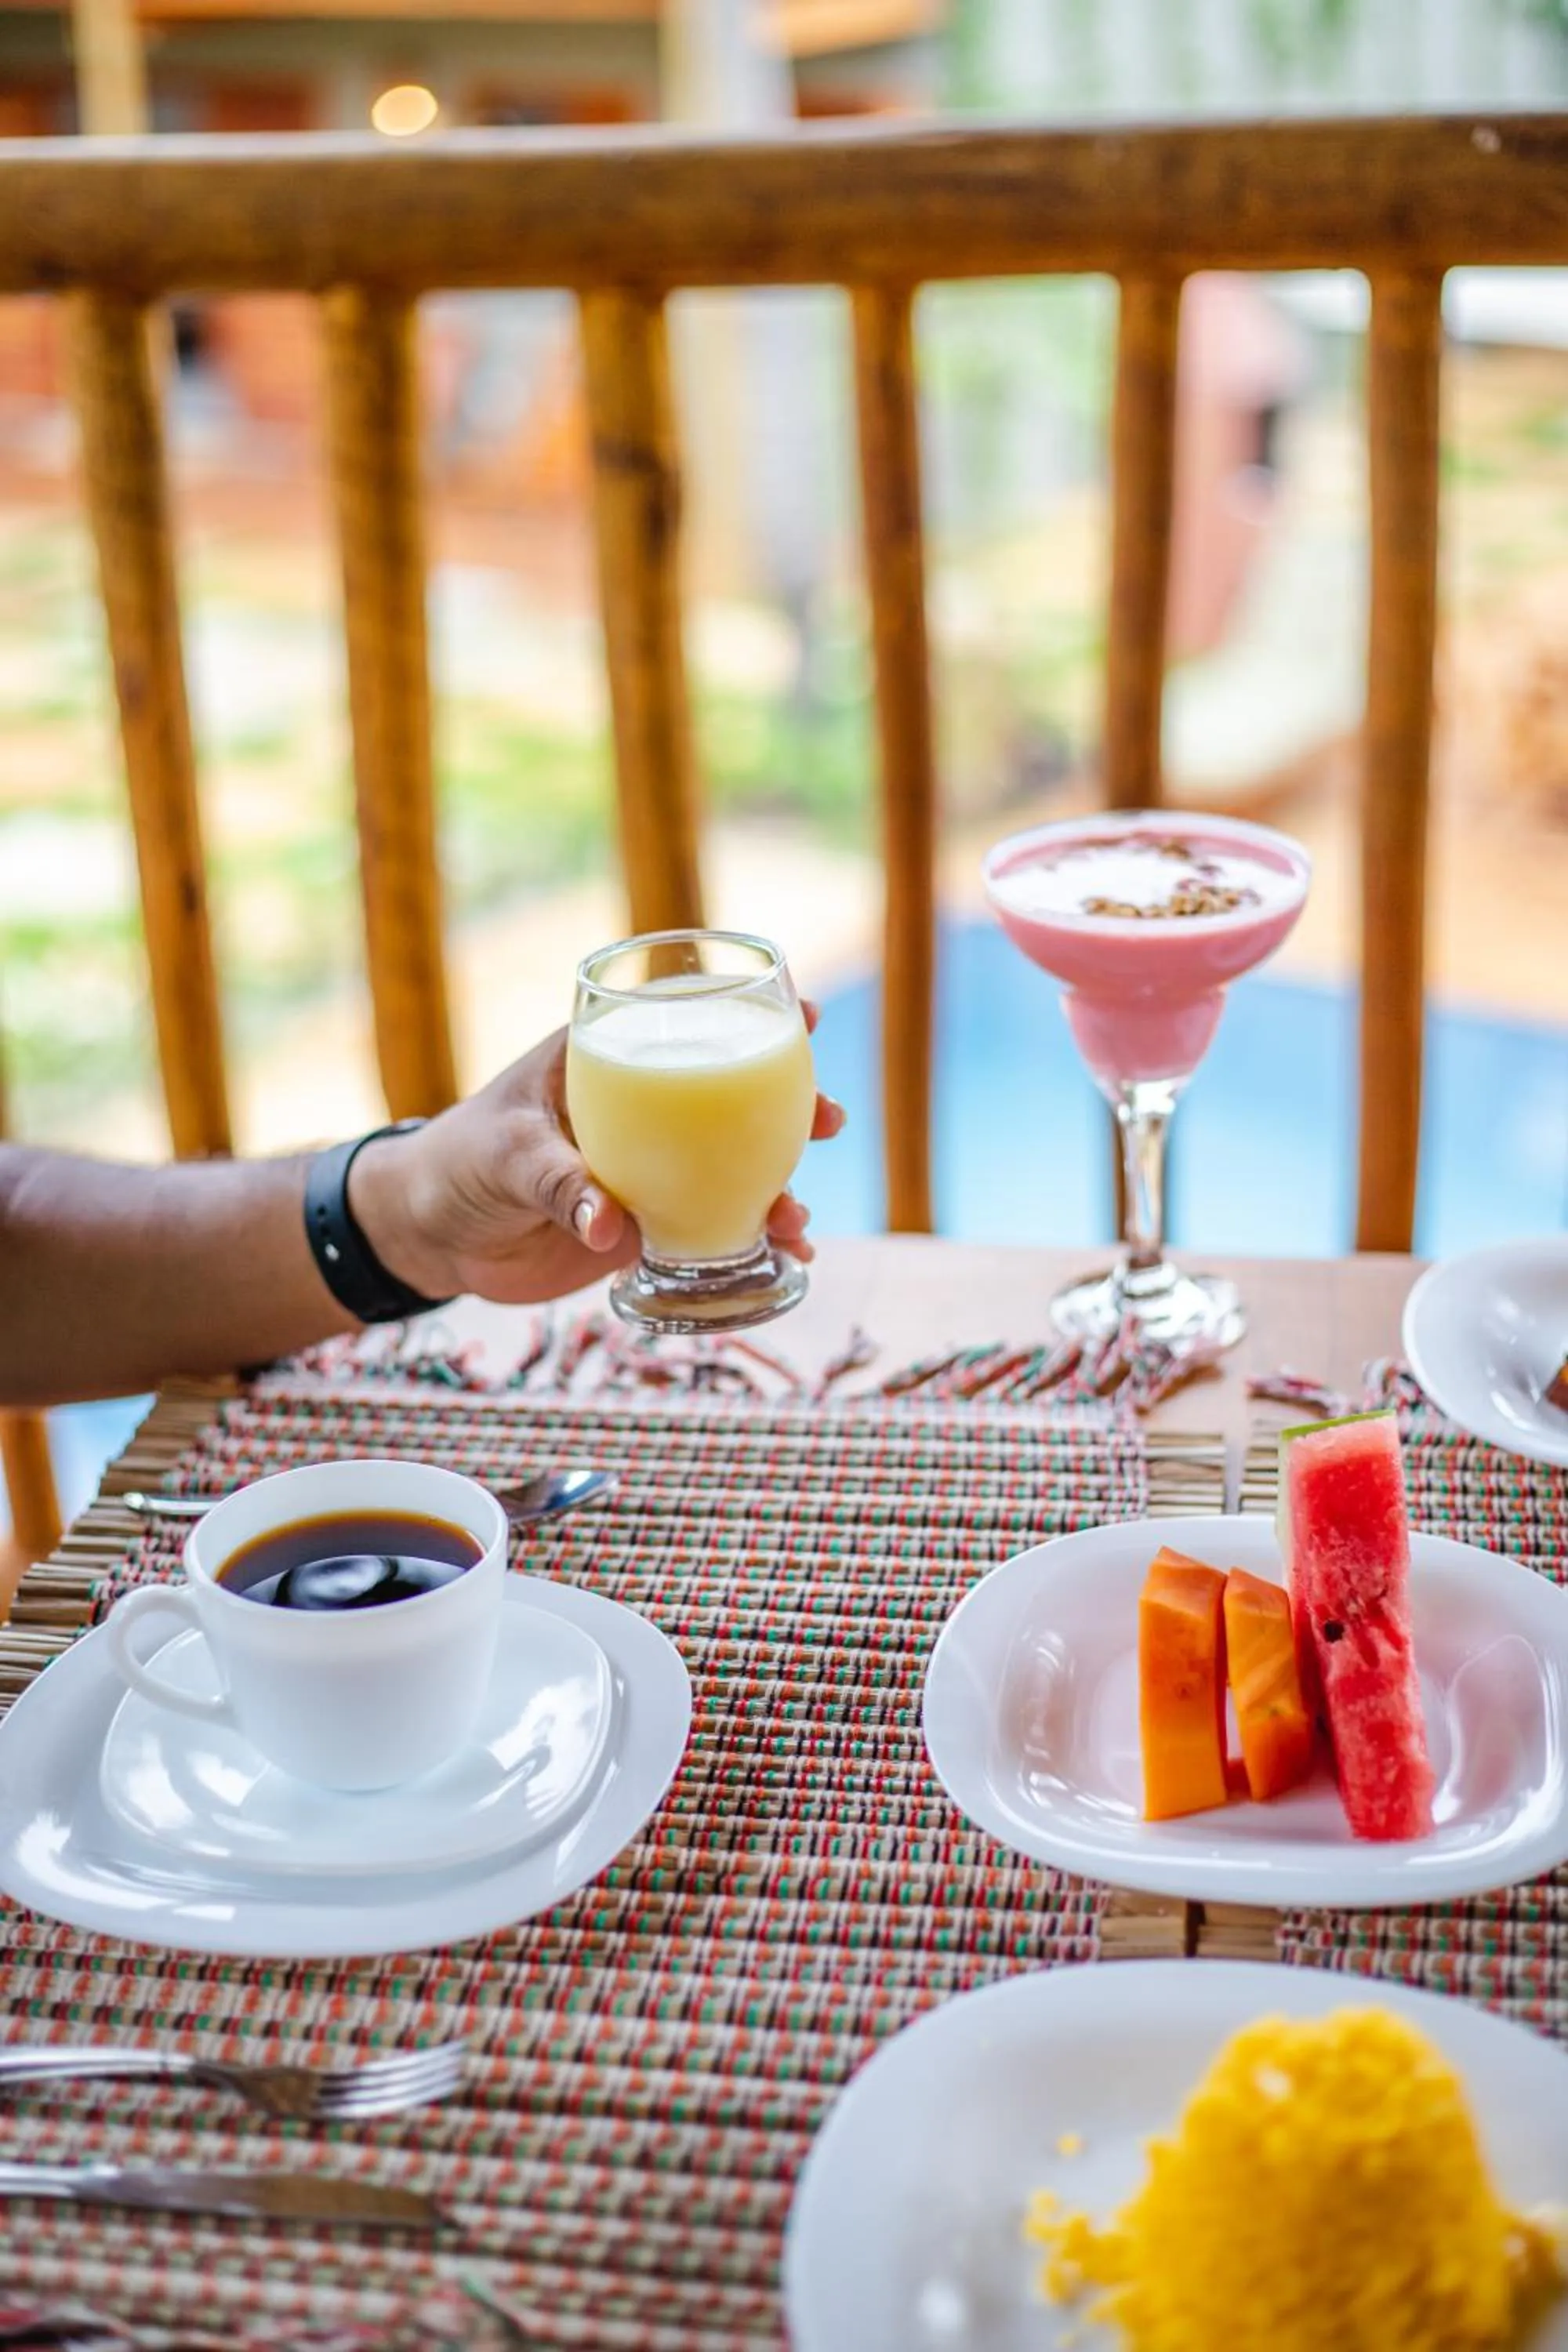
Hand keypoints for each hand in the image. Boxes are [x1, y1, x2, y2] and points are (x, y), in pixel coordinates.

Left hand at [348, 1014, 844, 1309]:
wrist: (430, 1236)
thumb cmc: (457, 1165)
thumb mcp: (503, 1159)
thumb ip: (557, 1184)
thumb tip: (611, 1224)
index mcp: (602, 1064)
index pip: (681, 1023)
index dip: (744, 1012)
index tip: (802, 1011)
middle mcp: (637, 1112)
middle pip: (728, 1098)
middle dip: (789, 1106)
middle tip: (828, 1119)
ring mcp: (646, 1169)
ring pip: (731, 1169)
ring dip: (778, 1187)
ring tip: (798, 1220)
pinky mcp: (642, 1225)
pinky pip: (709, 1228)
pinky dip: (749, 1242)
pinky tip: (786, 1260)